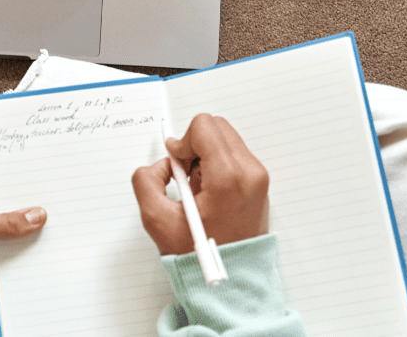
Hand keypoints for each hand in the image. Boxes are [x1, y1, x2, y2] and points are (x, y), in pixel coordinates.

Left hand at [0, 174, 46, 280]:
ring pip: (12, 226)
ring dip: (27, 230)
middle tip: (54, 207)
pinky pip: (10, 246)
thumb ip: (3, 222)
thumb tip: (35, 214)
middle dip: (28, 207)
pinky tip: (39, 249)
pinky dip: (22, 249)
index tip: (44, 180)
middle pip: (8, 203)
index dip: (20, 179)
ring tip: (54, 228)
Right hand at [131, 114, 268, 255]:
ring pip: (225, 139)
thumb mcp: (157, 219)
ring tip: (197, 188)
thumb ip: (146, 180)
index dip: (182, 142)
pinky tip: (208, 192)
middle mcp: (250, 172)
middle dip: (194, 146)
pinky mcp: (259, 183)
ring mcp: (258, 177)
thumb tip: (163, 164)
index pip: (204, 127)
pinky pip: (234, 154)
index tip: (176, 165)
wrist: (231, 279)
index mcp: (229, 178)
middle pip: (216, 127)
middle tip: (185, 176)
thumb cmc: (199, 256)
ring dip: (204, 155)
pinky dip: (216, 164)